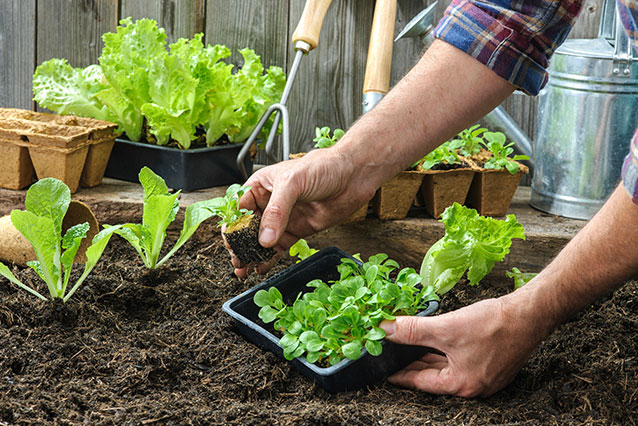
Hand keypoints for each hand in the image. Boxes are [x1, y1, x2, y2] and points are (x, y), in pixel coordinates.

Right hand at [230, 148, 375, 277]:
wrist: (353, 176)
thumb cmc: (323, 167)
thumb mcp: (293, 183)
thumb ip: (277, 211)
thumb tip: (264, 238)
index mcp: (261, 186)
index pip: (239, 208)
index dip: (232, 226)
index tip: (231, 242)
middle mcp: (270, 203)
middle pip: (248, 228)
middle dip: (240, 245)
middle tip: (237, 260)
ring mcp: (284, 218)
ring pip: (262, 241)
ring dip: (252, 255)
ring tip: (244, 269)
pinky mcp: (297, 230)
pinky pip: (279, 248)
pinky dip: (270, 259)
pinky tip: (262, 267)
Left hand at [379, 294, 547, 396]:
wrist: (530, 314)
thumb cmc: (493, 325)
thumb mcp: (446, 328)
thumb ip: (413, 331)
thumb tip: (386, 330)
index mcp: (461, 384)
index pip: (421, 382)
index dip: (400, 374)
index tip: (385, 371)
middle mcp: (474, 386)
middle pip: (434, 376)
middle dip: (413, 364)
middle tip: (393, 357)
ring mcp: (485, 376)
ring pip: (448, 367)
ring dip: (429, 357)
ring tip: (410, 348)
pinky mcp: (493, 363)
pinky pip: (461, 360)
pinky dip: (446, 352)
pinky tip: (437, 341)